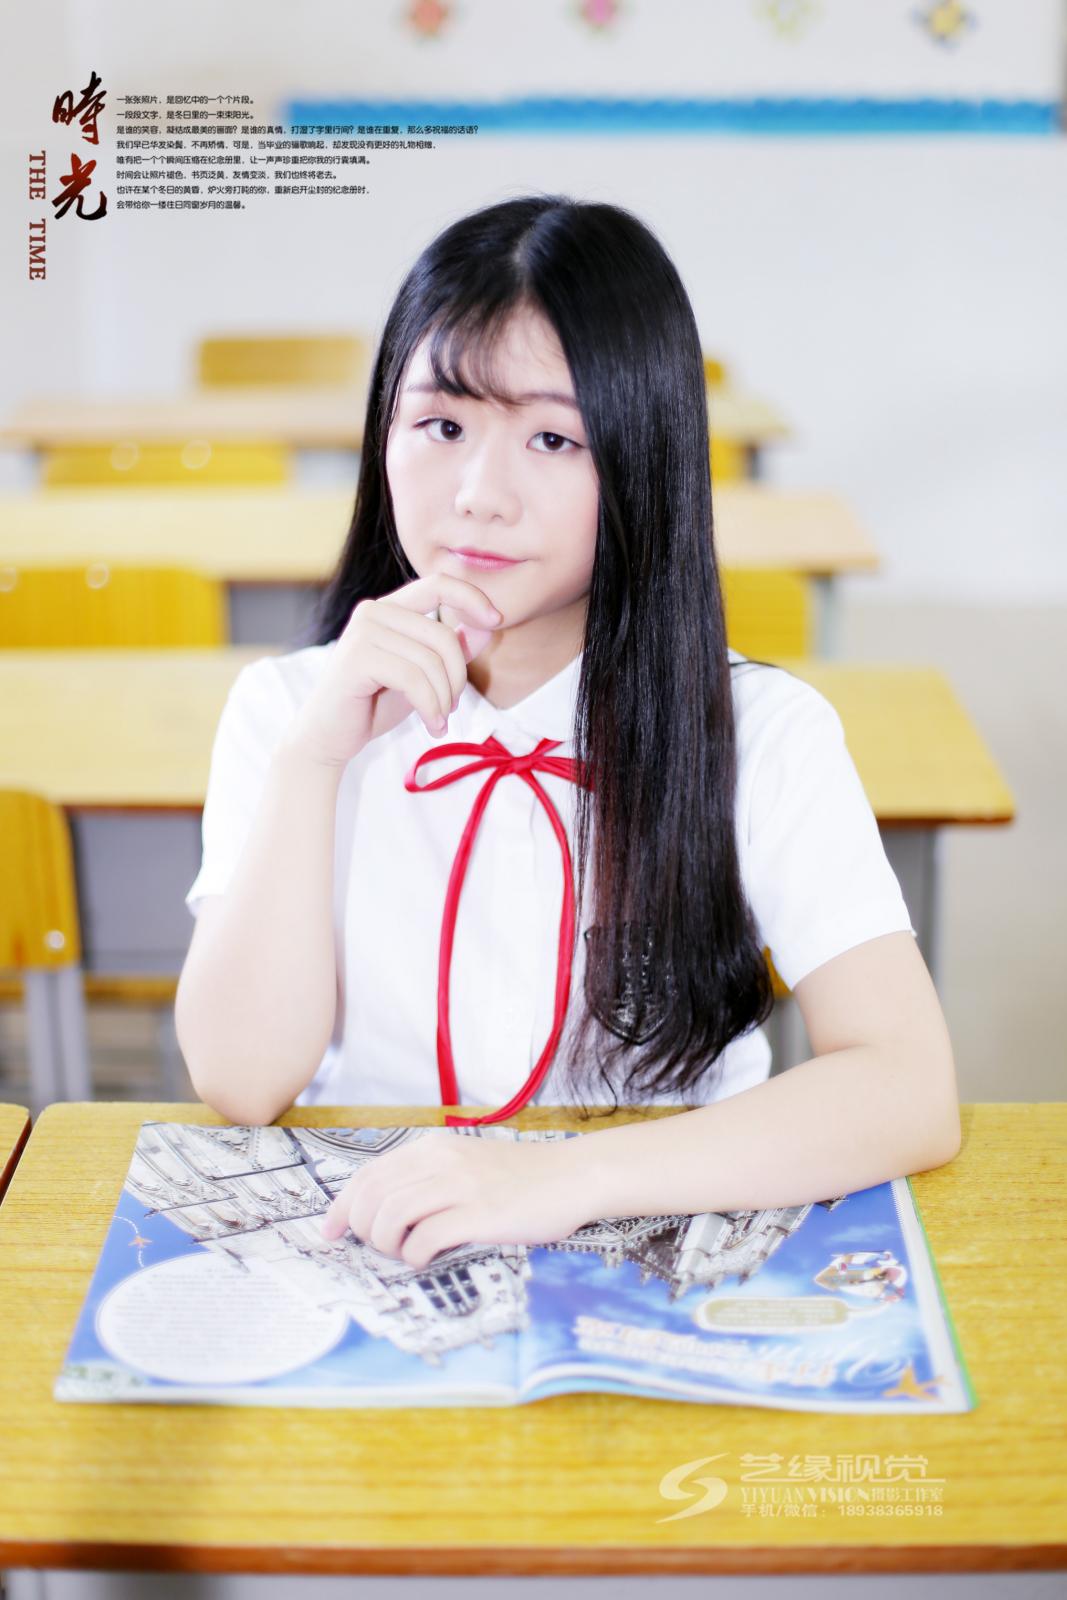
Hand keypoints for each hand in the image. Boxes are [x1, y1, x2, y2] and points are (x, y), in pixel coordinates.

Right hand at [284, 573, 502, 769]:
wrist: (330, 737)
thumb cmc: (375, 703)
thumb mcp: (424, 673)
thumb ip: (452, 647)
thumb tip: (488, 624)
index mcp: (390, 608)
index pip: (439, 583)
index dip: (472, 597)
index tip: (496, 620)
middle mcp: (373, 611)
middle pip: (443, 635)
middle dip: (457, 678)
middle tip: (452, 708)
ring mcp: (362, 632)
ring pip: (431, 661)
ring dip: (444, 699)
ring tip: (439, 720)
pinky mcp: (357, 659)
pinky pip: (414, 679)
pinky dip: (430, 707)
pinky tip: (431, 727)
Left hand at [319, 1129, 593, 1268]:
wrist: (572, 1176)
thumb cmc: (520, 1178)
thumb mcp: (467, 1162)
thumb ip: (429, 1176)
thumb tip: (385, 1209)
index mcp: (434, 1147)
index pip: (369, 1174)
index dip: (342, 1206)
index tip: (331, 1231)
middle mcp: (441, 1161)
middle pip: (373, 1196)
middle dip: (363, 1230)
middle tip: (378, 1249)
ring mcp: (460, 1186)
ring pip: (391, 1216)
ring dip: (386, 1244)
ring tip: (403, 1254)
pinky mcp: (480, 1214)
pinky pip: (426, 1237)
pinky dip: (415, 1255)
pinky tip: (426, 1258)